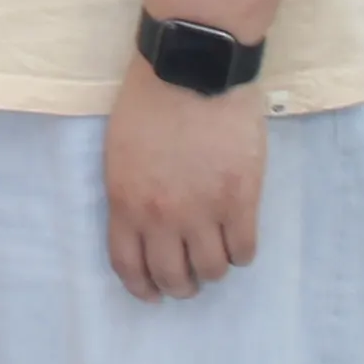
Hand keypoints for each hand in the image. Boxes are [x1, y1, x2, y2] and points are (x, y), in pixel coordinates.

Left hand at [103, 56, 267, 302]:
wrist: (192, 69)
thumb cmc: (150, 99)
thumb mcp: (119, 151)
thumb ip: (130, 192)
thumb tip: (144, 226)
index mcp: (126, 201)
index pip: (128, 266)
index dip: (142, 287)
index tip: (152, 294)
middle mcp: (161, 215)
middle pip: (173, 277)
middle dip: (181, 285)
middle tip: (190, 278)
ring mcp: (203, 211)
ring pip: (212, 271)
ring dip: (214, 269)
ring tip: (216, 254)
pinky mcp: (240, 200)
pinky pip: (244, 250)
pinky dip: (242, 252)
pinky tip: (239, 238)